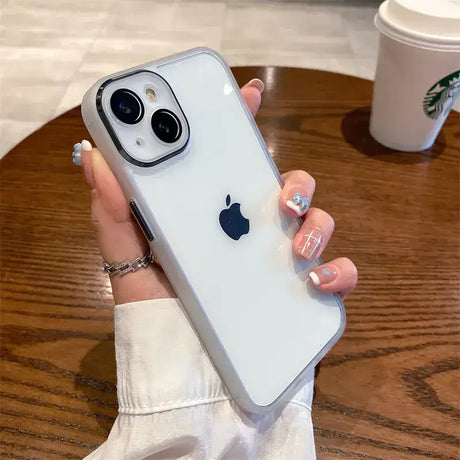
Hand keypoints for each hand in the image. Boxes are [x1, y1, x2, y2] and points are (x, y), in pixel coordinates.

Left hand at [77, 78, 356, 304]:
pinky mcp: (305, 296)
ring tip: (295, 246)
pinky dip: (339, 271)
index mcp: (214, 215)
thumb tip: (94, 154)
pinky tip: (315, 281)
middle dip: (295, 178)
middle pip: (287, 186)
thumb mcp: (128, 260)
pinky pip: (340, 274)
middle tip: (281, 192)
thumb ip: (113, 211)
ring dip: (316, 223)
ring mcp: (282, 263)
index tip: (248, 93)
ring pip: (319, 222)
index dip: (241, 123)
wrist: (188, 376)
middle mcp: (252, 233)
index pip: (232, 161)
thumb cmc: (159, 314)